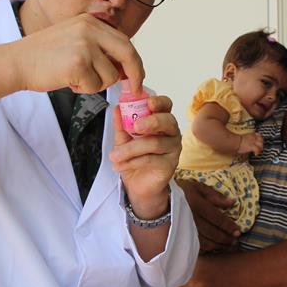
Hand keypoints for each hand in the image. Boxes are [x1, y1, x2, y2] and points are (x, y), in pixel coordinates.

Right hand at [12, 14, 145, 94]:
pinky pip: (96, 86)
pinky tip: (68, 81)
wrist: (16, 61)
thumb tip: (126, 67)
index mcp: (90, 22)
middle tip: (135, 89)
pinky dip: (84, 89)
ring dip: (97, 84)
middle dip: (135, 74)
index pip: (125, 41)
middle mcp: (90, 29)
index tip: (136, 76)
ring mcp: (84, 45)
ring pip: (111, 75)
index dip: (134, 61)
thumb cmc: (44, 56)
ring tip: (75, 78)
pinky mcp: (78, 63)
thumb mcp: (74, 39)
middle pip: (128, 53)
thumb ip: (99, 47)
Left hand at [109, 95, 180, 218]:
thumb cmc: (134, 156)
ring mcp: (173, 148)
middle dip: (151, 122)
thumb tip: (117, 107)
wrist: (138, 184)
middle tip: (135, 127)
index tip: (148, 102)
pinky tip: (120, 165)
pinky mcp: (170, 165)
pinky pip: (151, 159)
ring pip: (154, 143)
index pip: (166, 105)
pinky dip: (132, 161)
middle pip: (167, 121)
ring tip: (114, 156)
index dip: (159, 101)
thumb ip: (122, 124)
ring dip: (130, 149)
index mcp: (162, 120)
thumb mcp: (125, 138)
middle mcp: (171, 132)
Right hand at [176, 179, 238, 251]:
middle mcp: (193, 219)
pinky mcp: (180, 235)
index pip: (218, 219)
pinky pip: (194, 245)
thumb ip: (215, 195)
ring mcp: (186, 229)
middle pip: (213, 233)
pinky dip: (205, 249)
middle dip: (226, 239)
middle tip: (235, 242)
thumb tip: (233, 202)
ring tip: (227, 247)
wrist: (158, 198)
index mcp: (198, 205)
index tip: (238, 232)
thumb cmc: (180, 190)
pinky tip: (212, 249)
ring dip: (218, 246)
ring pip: (205, 242)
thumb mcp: (198, 187)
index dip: (229, 226)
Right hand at [236, 132, 262, 156]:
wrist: (235, 141)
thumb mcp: (242, 137)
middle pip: (261, 139)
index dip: (260, 138)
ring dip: (260, 148)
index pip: (259, 135)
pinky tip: (255, 154)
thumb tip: (245, 142)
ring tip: (258, 151)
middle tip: (260, 147)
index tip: (259, 141)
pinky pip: (257, 149)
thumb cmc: (236, 140)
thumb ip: (246, 139)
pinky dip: (257, 152)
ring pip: (261, 144)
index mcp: (251, 134)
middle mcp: (253, 137)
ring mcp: (253, 142)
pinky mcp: (252, 146)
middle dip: (261, 143)